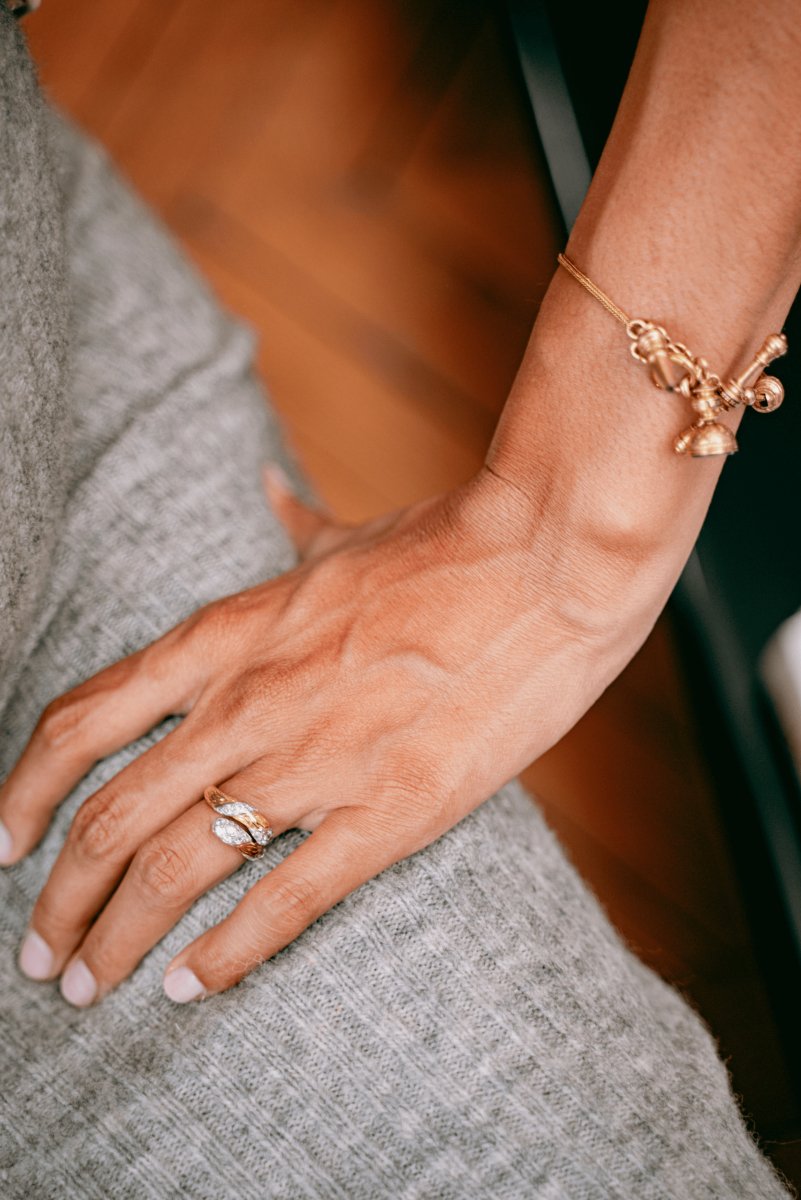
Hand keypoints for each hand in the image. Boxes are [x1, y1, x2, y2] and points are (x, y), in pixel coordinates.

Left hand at [2, 465, 657, 1004]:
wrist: (549, 563)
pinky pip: (280, 903)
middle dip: (59, 901)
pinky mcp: (386, 813)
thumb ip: (294, 526)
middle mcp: (246, 704)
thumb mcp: (349, 535)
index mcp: (228, 636)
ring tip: (91, 986)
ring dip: (115, 940)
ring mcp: (311, 762)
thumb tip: (270, 488)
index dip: (24, 790)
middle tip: (43, 955)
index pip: (81, 720)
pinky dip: (222, 956)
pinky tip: (186, 988)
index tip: (3, 843)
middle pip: (107, 819)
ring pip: (171, 873)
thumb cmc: (451, 544)